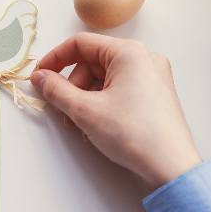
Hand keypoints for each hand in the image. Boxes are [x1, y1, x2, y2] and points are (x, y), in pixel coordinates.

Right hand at [31, 33, 200, 189]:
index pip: (80, 43)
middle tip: (64, 110)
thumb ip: (56, 89)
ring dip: (86, 98)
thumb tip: (39, 77)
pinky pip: (119, 89)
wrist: (171, 168)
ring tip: (82, 125)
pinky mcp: (156, 94)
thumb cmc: (132, 133)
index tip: (39, 77)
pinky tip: (98, 126)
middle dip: (73, 86)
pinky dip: (103, 103)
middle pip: (92, 62)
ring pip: (104, 78)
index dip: (55, 59)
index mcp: (129, 52)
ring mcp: (152, 76)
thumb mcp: (84, 110)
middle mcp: (144, 58)